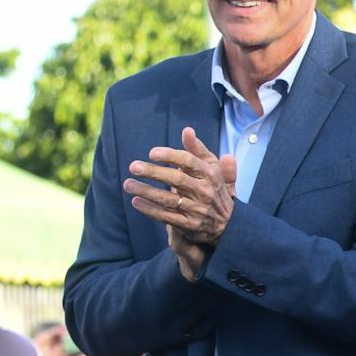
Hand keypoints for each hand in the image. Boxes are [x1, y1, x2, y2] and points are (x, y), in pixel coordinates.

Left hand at [125, 126, 238, 256]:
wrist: (228, 224)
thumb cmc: (215, 189)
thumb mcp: (212, 168)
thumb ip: (198, 150)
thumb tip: (187, 130)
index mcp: (211, 174)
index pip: (189, 161)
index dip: (170, 156)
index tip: (152, 153)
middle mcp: (205, 192)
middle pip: (177, 179)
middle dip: (154, 172)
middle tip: (133, 166)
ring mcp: (198, 210)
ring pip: (169, 199)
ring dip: (146, 191)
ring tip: (128, 184)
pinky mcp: (190, 225)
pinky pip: (167, 217)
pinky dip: (150, 210)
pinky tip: (136, 201)